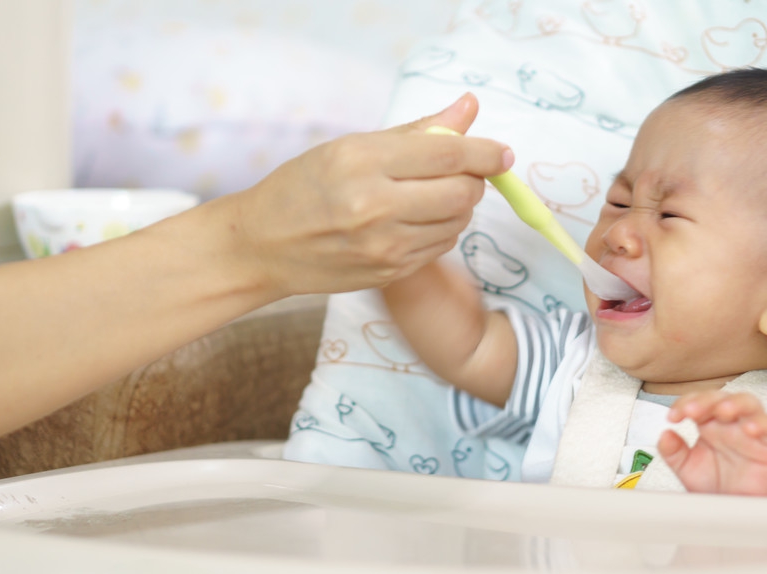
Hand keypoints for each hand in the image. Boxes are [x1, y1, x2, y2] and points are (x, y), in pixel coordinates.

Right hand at [231, 92, 513, 294]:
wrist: (263, 246)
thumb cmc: (305, 187)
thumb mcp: (351, 147)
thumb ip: (417, 131)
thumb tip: (468, 109)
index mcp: (363, 162)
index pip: (447, 155)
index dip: (484, 153)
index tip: (502, 153)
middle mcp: (374, 206)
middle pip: (462, 193)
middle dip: (473, 182)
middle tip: (460, 174)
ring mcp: (384, 246)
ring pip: (456, 223)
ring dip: (459, 207)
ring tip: (431, 196)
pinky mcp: (389, 272)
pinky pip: (440, 247)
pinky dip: (442, 231)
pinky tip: (417, 221)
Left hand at [658, 391, 766, 496]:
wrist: (739, 504)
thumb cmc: (716, 482)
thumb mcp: (687, 468)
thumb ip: (673, 452)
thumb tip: (664, 436)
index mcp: (707, 423)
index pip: (696, 402)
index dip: (683, 403)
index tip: (673, 417)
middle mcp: (728, 422)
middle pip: (720, 397)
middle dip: (705, 401)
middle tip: (692, 411)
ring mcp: (750, 429)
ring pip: (748, 403)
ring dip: (735, 403)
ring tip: (723, 411)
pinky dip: (761, 423)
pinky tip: (749, 428)